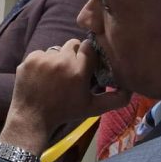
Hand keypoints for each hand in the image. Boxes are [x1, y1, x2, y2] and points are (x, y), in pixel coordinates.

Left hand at [0, 39, 131, 153]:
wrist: (32, 117)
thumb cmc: (65, 112)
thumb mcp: (93, 108)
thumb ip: (115, 99)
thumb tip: (131, 89)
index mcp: (78, 70)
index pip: (89, 47)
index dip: (89, 53)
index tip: (88, 62)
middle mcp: (61, 61)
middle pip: (73, 44)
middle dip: (75, 54)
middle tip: (72, 69)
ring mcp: (43, 59)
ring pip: (56, 49)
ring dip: (58, 58)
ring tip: (56, 75)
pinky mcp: (29, 60)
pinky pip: (40, 53)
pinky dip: (42, 62)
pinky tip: (43, 76)